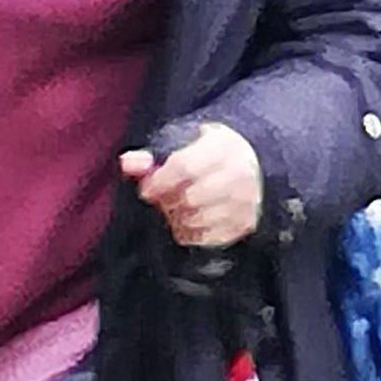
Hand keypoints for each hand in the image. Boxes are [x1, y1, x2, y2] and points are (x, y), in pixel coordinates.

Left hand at [121, 124, 264, 250]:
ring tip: (174, 209)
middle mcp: (239, 173)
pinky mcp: (245, 223)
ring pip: (198, 219)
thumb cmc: (207, 154)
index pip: (185, 167)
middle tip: (162, 200)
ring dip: (177, 218)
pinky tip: (186, 222)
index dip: (159, 182)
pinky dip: (190, 233)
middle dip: (168, 202)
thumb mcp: (183, 143)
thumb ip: (152, 154)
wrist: (253, 165)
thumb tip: (128, 164)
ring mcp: (245, 201)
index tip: (147, 190)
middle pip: (191, 198)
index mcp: (223, 146)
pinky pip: (208, 237)